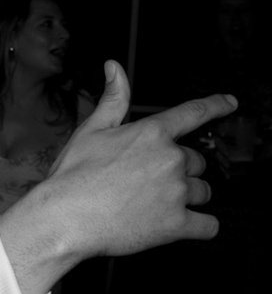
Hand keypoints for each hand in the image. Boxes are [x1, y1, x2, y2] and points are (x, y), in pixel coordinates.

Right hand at [2, 62, 235, 293]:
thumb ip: (113, 99)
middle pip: (196, 162)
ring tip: (155, 205)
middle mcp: (170, 159)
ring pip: (203, 192)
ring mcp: (176, 192)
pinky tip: (182, 224)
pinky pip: (208, 225)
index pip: (194, 113)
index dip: (216, 105)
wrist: (63, 220)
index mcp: (151, 134)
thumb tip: (114, 67)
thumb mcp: (90, 131)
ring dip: (187, 197)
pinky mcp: (177, 224)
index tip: (230, 103)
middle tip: (149, 182)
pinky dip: (200, 225)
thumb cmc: (72, 177)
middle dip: (180, 171)